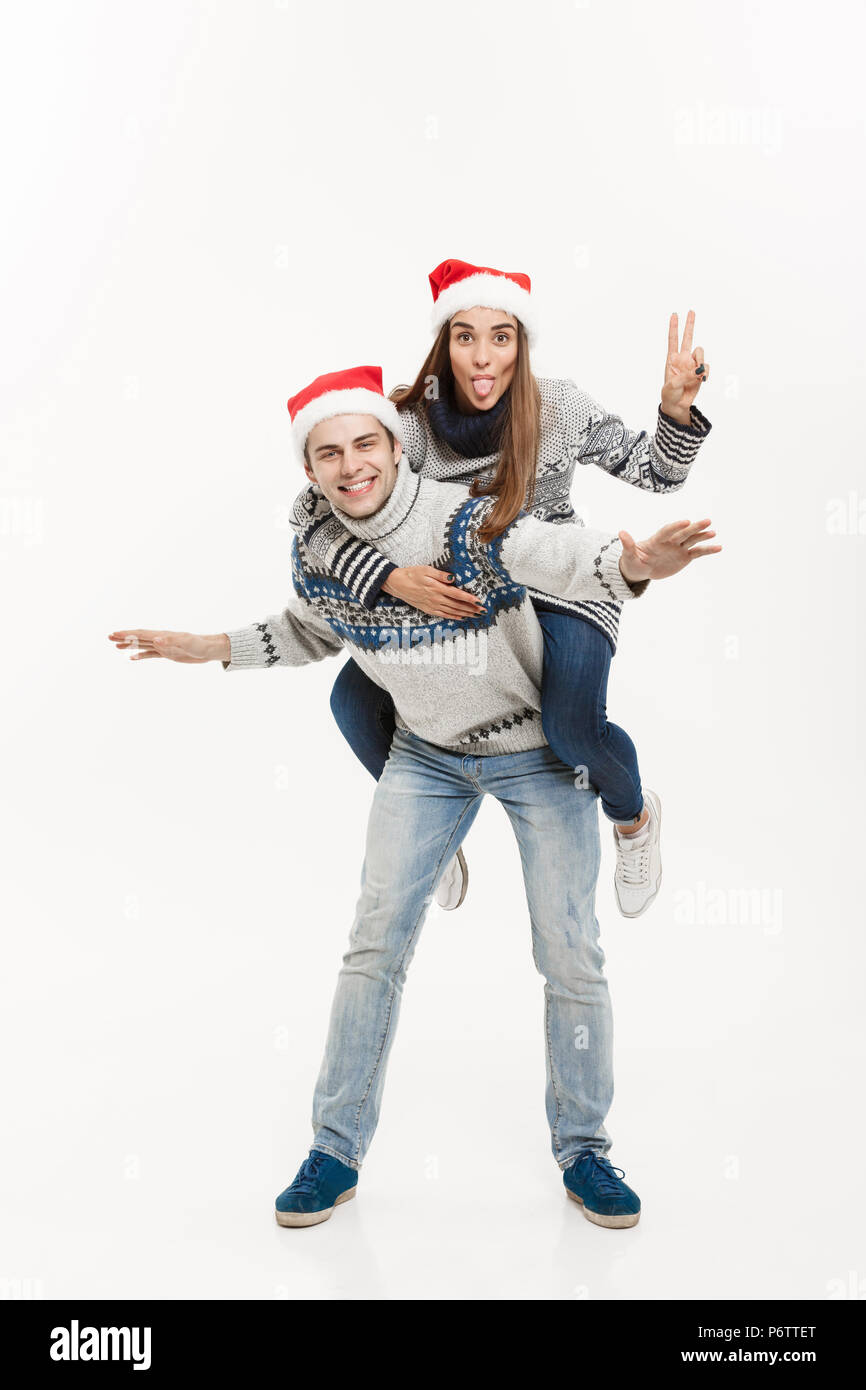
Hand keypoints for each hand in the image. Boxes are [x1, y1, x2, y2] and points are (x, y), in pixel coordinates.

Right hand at [107, 629, 227, 662]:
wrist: (209, 649)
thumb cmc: (199, 645)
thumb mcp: (185, 644)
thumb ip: (170, 641)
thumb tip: (155, 639)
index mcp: (162, 635)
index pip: (141, 634)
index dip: (127, 634)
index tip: (114, 634)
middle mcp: (161, 639)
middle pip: (138, 637)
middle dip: (124, 637)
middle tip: (109, 637)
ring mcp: (163, 646)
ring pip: (142, 645)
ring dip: (129, 645)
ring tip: (115, 646)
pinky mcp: (167, 653)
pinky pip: (150, 654)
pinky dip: (140, 655)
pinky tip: (132, 658)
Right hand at [381, 566, 484, 618]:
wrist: (397, 584)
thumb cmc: (412, 574)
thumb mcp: (426, 569)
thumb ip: (440, 575)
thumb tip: (453, 578)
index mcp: (437, 588)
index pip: (457, 594)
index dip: (469, 598)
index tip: (479, 601)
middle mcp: (436, 598)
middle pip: (457, 604)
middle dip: (471, 608)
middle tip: (483, 611)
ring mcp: (432, 605)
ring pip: (452, 611)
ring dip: (465, 613)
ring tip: (476, 615)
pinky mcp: (428, 609)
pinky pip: (443, 615)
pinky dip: (453, 617)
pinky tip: (461, 617)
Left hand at [618, 518, 720, 582]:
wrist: (641, 569)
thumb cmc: (633, 561)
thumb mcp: (629, 556)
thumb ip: (628, 545)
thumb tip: (621, 532)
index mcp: (656, 540)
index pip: (667, 531)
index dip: (676, 526)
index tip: (686, 521)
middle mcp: (670, 541)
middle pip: (683, 533)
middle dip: (694, 528)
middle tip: (707, 521)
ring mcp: (678, 548)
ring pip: (692, 540)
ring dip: (703, 536)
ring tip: (714, 532)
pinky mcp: (684, 557)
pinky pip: (697, 553)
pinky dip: (708, 550)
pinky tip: (719, 547)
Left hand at [660, 310, 708, 421]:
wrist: (677, 405)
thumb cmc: (670, 394)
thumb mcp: (672, 385)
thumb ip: (685, 376)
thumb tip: (698, 371)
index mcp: (672, 359)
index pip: (673, 340)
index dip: (673, 327)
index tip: (674, 315)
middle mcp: (683, 359)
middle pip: (687, 338)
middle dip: (689, 324)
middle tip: (691, 311)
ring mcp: (692, 365)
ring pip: (700, 353)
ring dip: (700, 360)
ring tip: (697, 373)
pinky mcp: (700, 372)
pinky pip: (706, 367)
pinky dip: (705, 372)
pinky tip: (702, 379)